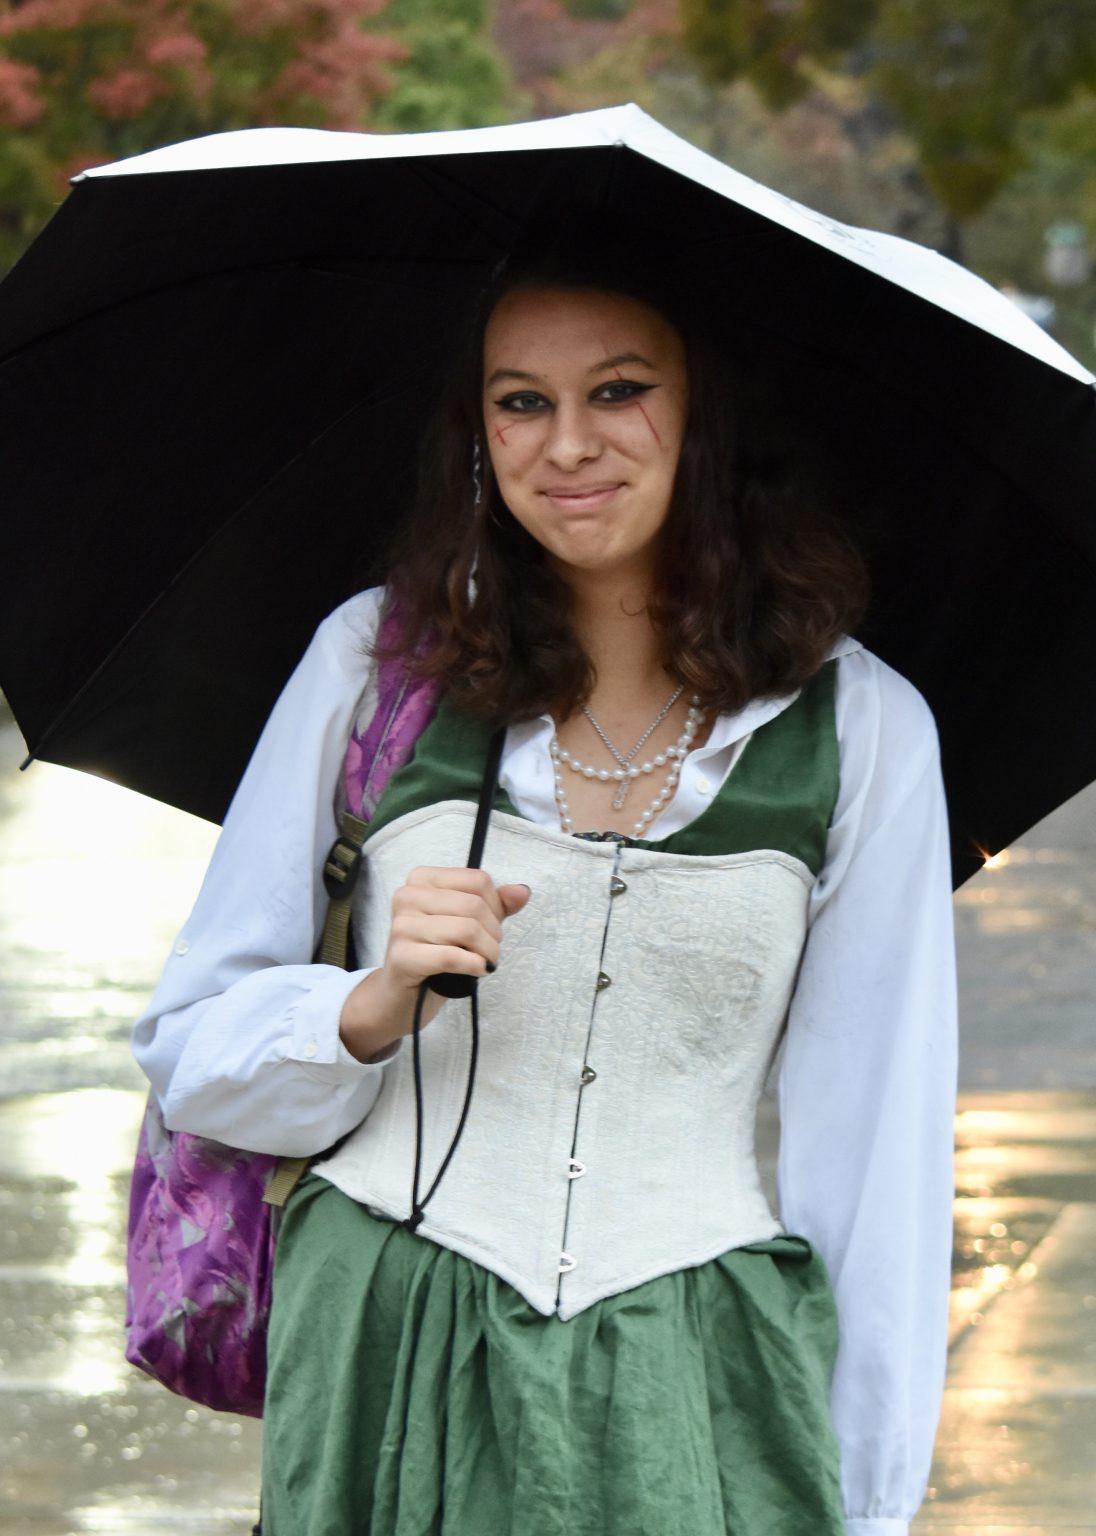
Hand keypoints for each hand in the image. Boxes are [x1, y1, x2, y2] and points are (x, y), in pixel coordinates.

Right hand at [339, 867, 531, 1061]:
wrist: (402, 996)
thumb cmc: (436, 953)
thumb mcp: (469, 923)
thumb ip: (496, 905)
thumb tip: (522, 892)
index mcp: (422, 879)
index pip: (478, 881)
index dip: (496, 906)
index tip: (491, 926)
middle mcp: (407, 896)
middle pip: (474, 905)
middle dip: (493, 933)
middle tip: (490, 950)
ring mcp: (401, 926)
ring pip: (467, 930)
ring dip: (487, 952)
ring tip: (484, 961)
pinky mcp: (402, 956)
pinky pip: (452, 957)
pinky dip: (474, 965)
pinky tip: (476, 970)